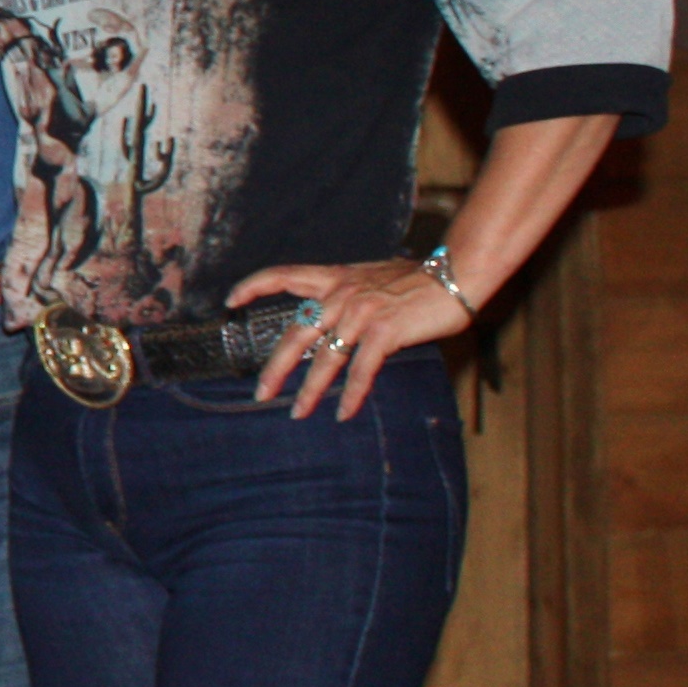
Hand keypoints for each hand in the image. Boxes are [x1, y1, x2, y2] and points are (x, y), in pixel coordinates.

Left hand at [228, 256, 466, 419]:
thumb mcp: (373, 279)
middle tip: (262, 392)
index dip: (254, 285)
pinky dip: (352, 394)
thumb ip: (348, 295)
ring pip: (325, 357)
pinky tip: (343, 411)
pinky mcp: (384, 330)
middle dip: (276, 366)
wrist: (456, 274)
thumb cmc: (419, 280)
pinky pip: (361, 369)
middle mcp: (342, 294)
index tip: (231, 300)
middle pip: (296, 332)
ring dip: (311, 389)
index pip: (284, 275)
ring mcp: (361, 311)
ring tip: (298, 412)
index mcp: (336, 279)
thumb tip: (332, 319)